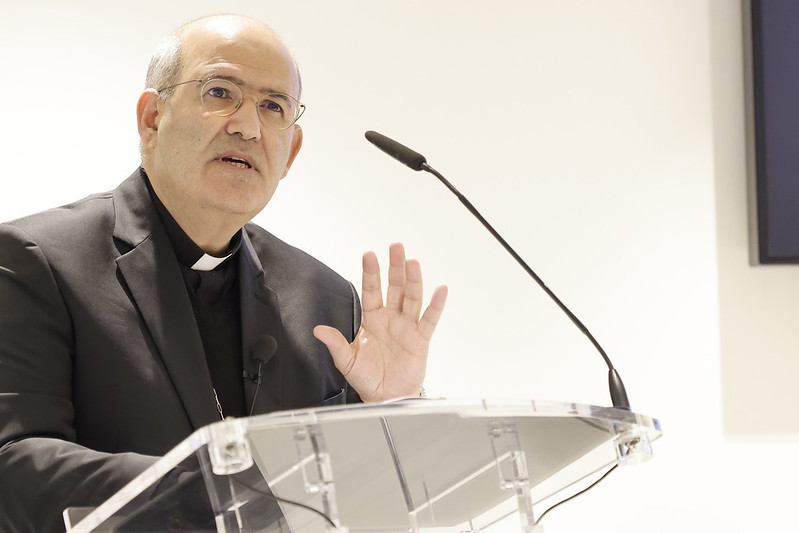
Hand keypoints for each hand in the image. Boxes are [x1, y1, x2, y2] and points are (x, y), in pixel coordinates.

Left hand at [313, 243, 447, 401]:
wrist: (385, 397)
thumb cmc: (368, 379)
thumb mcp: (347, 361)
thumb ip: (335, 344)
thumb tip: (318, 330)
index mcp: (372, 319)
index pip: (371, 290)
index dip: (370, 272)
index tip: (369, 254)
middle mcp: (391, 318)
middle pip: (395, 287)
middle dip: (394, 266)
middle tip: (396, 247)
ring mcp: (407, 327)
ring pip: (412, 297)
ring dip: (413, 279)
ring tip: (413, 262)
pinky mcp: (421, 339)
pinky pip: (429, 319)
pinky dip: (436, 305)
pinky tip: (440, 290)